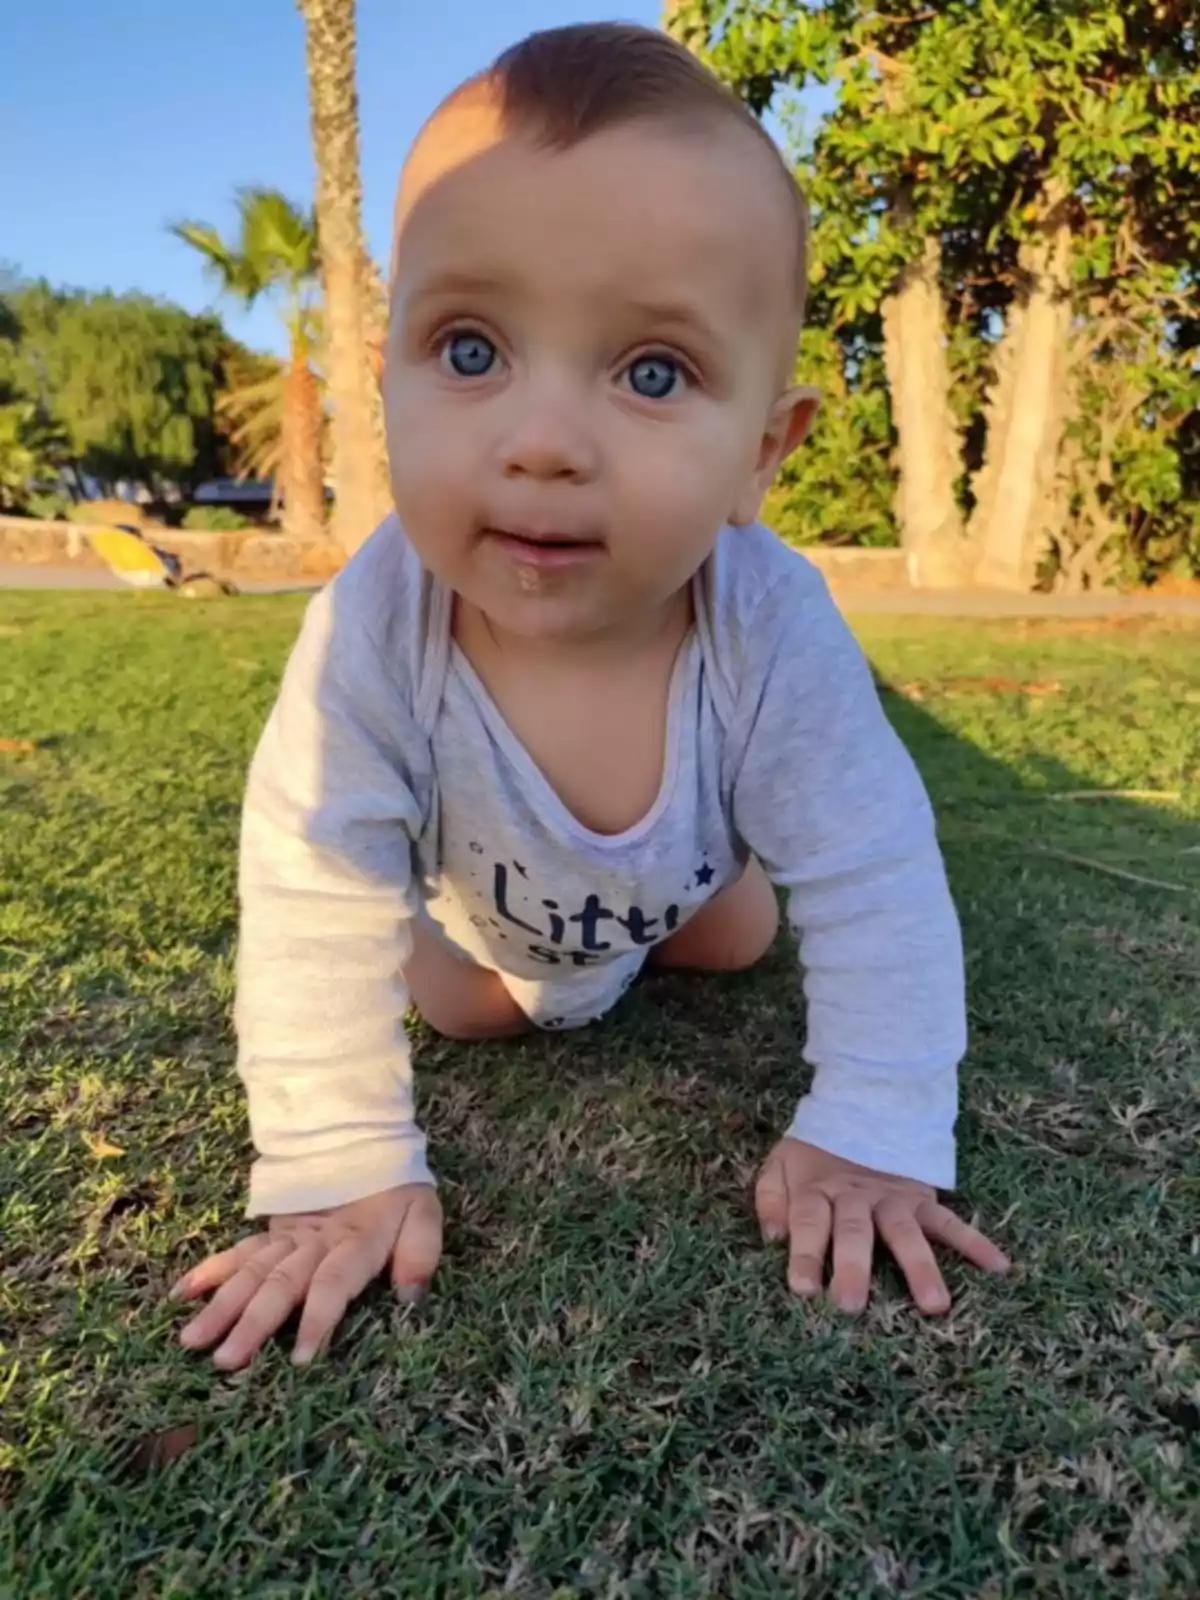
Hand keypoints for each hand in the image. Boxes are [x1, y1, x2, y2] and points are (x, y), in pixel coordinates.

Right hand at [169, 1183, 442, 1368]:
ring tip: (191, 1340)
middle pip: (280, 1283)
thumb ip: (420, 1253)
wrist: (366, 1143)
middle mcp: (315, 1243)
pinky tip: (179, 1294)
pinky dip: (208, 1270)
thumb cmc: (398, 1192)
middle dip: (252, 1323)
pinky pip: (238, 1252)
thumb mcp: (424, 1214)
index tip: (300, 1360)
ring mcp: (289, 1238)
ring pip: (251, 1272)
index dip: (318, 1319)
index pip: (332, 1282)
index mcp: (355, 1242)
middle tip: (225, 1362)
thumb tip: (409, 1299)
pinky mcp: (272, 1233)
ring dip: (221, 1305)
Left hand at [754, 1137, 1008, 1314]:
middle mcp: (856, 1196)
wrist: (859, 1109)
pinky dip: (975, 1242)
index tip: (803, 1290)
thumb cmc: (813, 1154)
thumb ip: (770, 1198)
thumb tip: (771, 1237)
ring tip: (936, 1306)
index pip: (809, 1224)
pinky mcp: (922, 1197)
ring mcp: (893, 1198)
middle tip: (851, 1306)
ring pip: (907, 1233)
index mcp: (818, 1190)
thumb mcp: (780, 1165)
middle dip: (854, 1268)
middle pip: (855, 1232)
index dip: (805, 1254)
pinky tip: (998, 1266)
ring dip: (921, 1268)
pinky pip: (950, 1221)